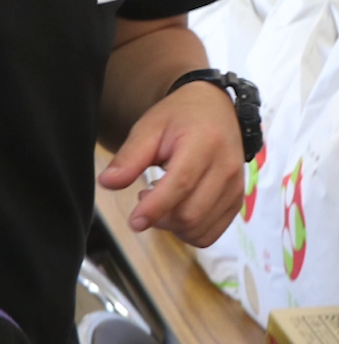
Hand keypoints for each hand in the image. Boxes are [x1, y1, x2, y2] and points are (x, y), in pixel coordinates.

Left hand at [98, 81, 244, 246]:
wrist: (215, 109)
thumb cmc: (179, 118)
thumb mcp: (148, 128)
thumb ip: (129, 157)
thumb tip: (107, 183)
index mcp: (204, 143)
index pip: (181, 184)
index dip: (156, 208)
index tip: (134, 221)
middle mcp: (226, 168)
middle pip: (191, 214)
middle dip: (160, 218)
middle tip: (145, 197)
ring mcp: (235, 187)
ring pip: (200, 229)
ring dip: (173, 226)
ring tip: (162, 201)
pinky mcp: (237, 202)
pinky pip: (211, 233)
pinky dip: (189, 232)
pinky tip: (178, 210)